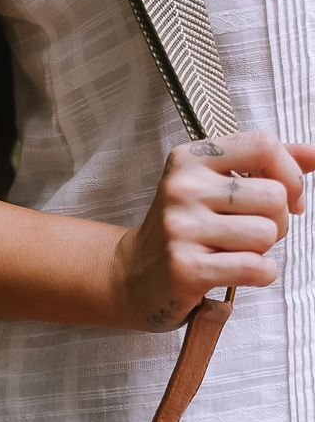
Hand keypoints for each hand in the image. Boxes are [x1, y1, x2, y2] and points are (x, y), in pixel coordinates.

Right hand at [111, 130, 314, 331]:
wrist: (130, 276)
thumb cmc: (180, 231)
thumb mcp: (212, 187)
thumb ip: (264, 167)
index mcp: (190, 160)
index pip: (263, 146)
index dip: (291, 174)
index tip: (290, 198)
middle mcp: (183, 190)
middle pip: (273, 196)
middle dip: (278, 221)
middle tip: (253, 233)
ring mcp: (181, 230)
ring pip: (266, 233)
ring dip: (264, 250)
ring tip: (236, 252)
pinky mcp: (186, 269)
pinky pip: (255, 267)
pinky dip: (260, 274)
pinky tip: (237, 273)